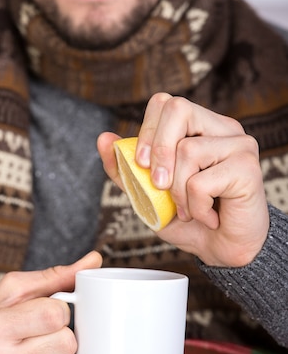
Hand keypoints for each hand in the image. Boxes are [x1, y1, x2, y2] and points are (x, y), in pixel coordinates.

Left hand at [98, 93, 268, 267]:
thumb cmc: (189, 218)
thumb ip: (125, 167)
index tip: (141, 163)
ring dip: (178, 191)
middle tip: (159, 185)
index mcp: (200, 127)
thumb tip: (104, 138)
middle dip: (159, 150)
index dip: (147, 130)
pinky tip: (208, 216)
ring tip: (188, 210)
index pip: (166, 103)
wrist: (221, 251)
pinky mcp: (249, 168)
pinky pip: (202, 181)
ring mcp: (240, 145)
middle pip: (178, 109)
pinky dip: (195, 206)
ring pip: (188, 150)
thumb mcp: (146, 194)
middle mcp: (222, 129)